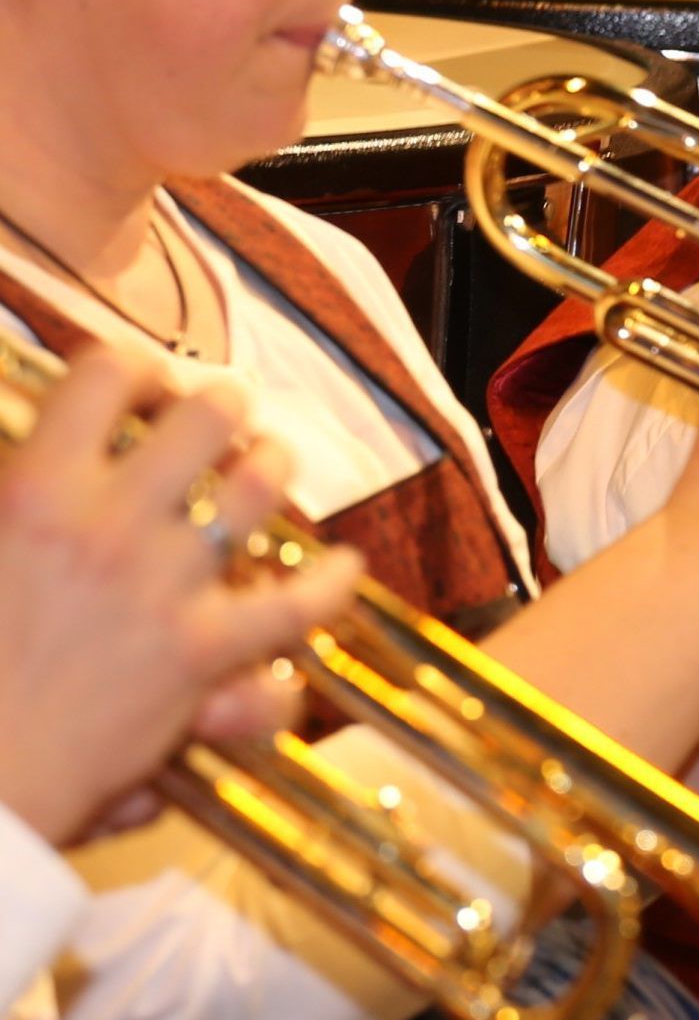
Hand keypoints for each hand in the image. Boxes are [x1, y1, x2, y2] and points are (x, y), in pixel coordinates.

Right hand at [0, 345, 341, 846]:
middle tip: (218, 419)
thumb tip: (30, 454)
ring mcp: (163, 585)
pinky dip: (332, 582)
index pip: (108, 375)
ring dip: (273, 466)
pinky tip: (344, 566)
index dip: (136, 367)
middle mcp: (108, 523)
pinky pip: (297, 605)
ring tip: (267, 466)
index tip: (141, 388)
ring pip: (262, 485)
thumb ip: (12, 492)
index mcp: (32, 491)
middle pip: (208, 414)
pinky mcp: (201, 652)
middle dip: (223, 406)